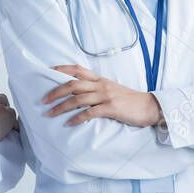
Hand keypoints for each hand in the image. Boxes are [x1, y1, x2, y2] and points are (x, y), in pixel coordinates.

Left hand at [45, 65, 160, 127]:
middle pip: (73, 84)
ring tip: (50, 113)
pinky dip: (77, 118)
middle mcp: (101, 85)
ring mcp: (106, 96)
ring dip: (62, 107)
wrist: (150, 107)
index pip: (77, 69)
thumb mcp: (111, 89)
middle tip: (43, 99)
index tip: (48, 71)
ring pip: (78, 99)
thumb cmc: (129, 100)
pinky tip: (69, 123)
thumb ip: (96, 89)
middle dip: (56, 91)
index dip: (61, 69)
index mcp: (100, 79)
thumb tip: (77, 94)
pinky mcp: (111, 108)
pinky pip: (90, 113)